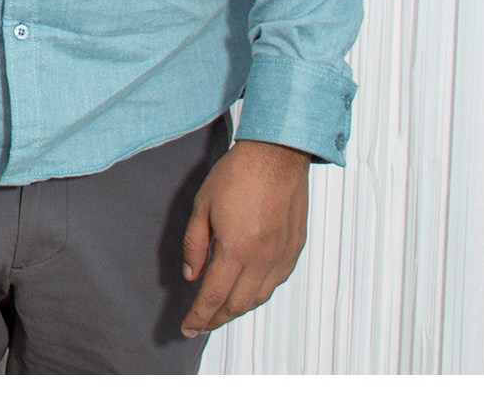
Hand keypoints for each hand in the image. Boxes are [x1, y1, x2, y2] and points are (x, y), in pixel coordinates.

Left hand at [179, 138, 311, 336]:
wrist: (277, 155)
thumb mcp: (202, 207)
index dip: (200, 316)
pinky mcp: (295, 248)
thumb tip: (191, 274)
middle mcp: (263, 259)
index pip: (214, 295)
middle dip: (216, 318)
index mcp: (237, 249)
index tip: (188, 327)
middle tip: (200, 325)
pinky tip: (247, 290)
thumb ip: (195, 245)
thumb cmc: (237, 174)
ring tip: (220, 312)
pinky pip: (276, 282)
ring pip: (259, 297)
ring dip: (238, 309)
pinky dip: (259, 293)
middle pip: (238, 303)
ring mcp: (282, 255)